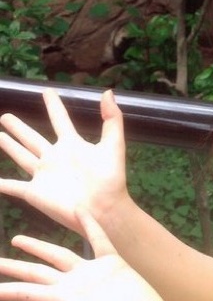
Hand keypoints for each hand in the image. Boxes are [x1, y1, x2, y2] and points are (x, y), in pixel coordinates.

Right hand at [0, 89, 127, 232]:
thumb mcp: (113, 145)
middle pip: (32, 138)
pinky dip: (2, 184)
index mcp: (72, 145)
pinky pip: (14, 187)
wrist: (105, 209)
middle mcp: (55, 157)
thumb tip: (108, 92)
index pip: (60, 120)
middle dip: (19, 127)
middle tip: (5, 116)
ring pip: (21, 156)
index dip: (53, 105)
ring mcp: (44, 174)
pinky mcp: (36, 193)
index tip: (47, 91)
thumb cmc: (111, 179)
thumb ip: (112, 118)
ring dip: (9, 146)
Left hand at [0, 209, 174, 300]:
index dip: (8, 288)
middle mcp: (73, 286)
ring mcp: (92, 273)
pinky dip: (89, 225)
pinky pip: (98, 239)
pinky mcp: (113, 263)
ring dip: (40, 248)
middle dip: (16, 266)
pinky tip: (79, 211)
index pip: (28, 292)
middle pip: (38, 272)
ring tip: (18, 240)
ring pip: (60, 255)